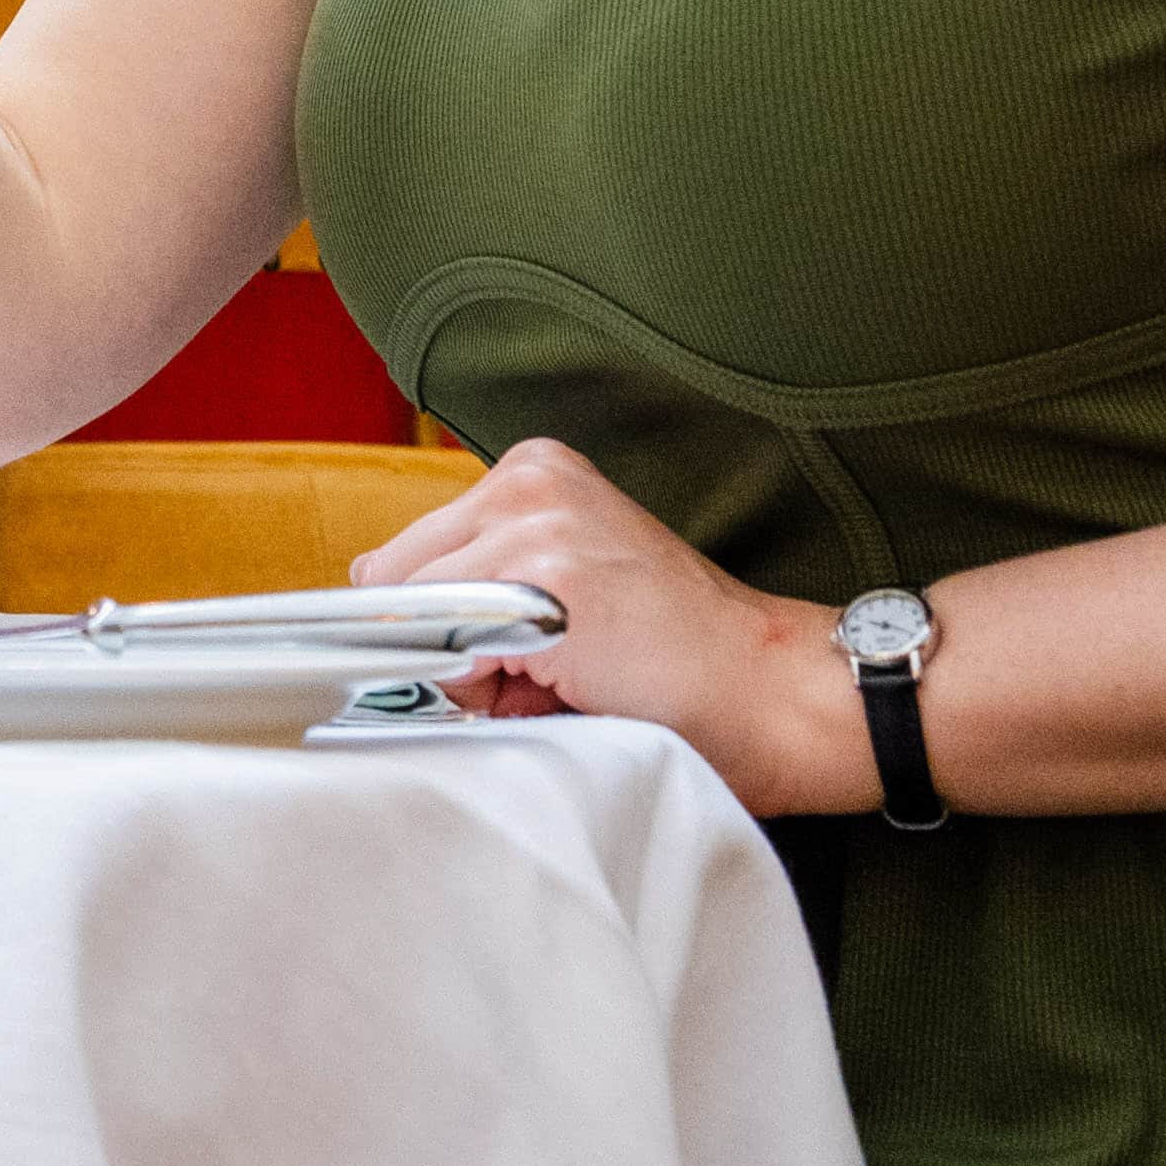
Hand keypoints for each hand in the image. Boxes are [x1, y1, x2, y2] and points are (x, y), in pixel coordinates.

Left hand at [358, 438, 876, 815]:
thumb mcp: (571, 591)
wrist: (776, 691)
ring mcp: (533, 522)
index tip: (499, 659)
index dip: (440, 627)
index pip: (408, 558)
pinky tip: (572, 685)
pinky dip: (490, 692)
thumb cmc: (681, 663)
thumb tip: (389, 639)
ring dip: (471, 671)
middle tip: (547, 674)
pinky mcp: (544, 576)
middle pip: (396, 582)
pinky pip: (451, 652)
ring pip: (417, 620)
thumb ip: (484, 592)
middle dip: (448, 644)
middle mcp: (525, 481)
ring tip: (566, 677)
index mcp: (531, 473)